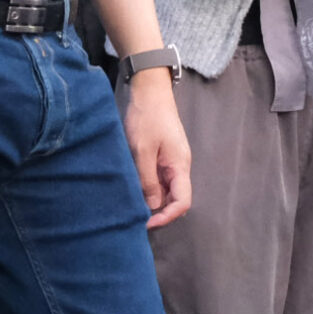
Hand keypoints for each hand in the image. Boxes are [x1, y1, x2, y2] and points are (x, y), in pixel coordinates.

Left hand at [123, 70, 192, 227]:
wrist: (149, 91)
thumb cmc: (147, 118)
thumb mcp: (143, 151)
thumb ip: (148, 180)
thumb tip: (152, 206)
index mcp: (179, 166)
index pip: (183, 202)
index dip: (167, 216)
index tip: (146, 222)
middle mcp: (179, 166)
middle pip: (174, 198)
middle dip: (157, 210)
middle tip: (133, 215)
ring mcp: (171, 161)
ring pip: (165, 189)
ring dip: (150, 198)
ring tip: (130, 202)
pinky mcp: (162, 155)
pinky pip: (158, 178)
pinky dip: (147, 186)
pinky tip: (132, 186)